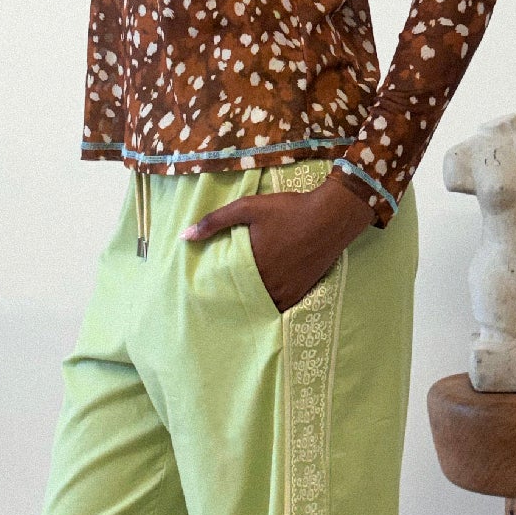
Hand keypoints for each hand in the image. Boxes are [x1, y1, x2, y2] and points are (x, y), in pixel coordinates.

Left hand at [180, 173, 374, 312]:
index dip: (214, 288)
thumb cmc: (288, 210)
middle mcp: (268, 283)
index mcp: (251, 265)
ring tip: (238, 302)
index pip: (224, 285)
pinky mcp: (300, 292)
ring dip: (250, 303)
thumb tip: (185, 236)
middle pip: (242, 298)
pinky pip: (279, 307)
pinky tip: (262, 302)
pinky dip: (269, 305)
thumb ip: (215, 221)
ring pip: (260, 305)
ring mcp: (285, 291)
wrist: (330, 217)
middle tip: (217, 301)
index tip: (203, 291)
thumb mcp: (248, 207)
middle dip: (231, 298)